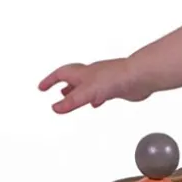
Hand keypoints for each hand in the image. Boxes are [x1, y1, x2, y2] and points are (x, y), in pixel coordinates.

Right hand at [38, 57, 153, 113]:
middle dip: (63, 85)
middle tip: (56, 93)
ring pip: (87, 85)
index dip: (49, 81)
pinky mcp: (116, 87)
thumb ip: (71, 101)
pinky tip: (97, 102)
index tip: (41, 88)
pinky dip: (95, 97)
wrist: (140, 76)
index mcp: (82, 73)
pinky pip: (101, 92)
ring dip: (78, 92)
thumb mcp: (88, 92)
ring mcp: (105, 80)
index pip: (60, 74)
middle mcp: (92, 74)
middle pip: (73, 78)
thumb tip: (55, 108)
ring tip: (73, 100)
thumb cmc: (116, 78)